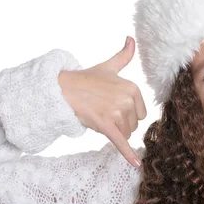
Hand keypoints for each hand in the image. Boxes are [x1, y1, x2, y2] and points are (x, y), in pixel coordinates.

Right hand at [58, 36, 146, 167]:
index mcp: (132, 87)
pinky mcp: (107, 126)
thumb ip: (123, 55)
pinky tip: (136, 165)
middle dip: (120, 123)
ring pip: (125, 134)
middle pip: (133, 125)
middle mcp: (127, 99)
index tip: (111, 105)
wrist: (62, 90)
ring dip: (113, 131)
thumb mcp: (108, 67)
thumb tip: (132, 38)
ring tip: (97, 116)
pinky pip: (121, 143)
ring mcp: (117, 113)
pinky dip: (128, 155)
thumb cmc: (85, 80)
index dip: (126, 113)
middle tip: (102, 110)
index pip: (140, 113)